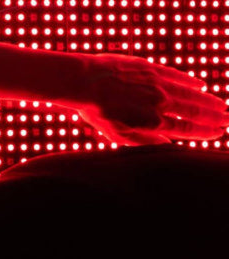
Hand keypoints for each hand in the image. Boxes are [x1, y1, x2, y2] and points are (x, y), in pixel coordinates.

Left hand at [68, 53, 228, 145]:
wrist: (86, 82)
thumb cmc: (97, 112)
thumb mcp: (117, 134)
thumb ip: (143, 142)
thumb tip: (166, 147)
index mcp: (152, 122)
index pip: (186, 129)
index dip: (204, 132)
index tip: (218, 133)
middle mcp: (160, 103)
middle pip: (194, 112)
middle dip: (213, 117)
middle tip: (227, 120)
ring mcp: (158, 85)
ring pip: (190, 94)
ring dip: (208, 101)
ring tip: (222, 106)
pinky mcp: (152, 69)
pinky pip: (177, 76)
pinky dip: (190, 82)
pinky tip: (201, 86)